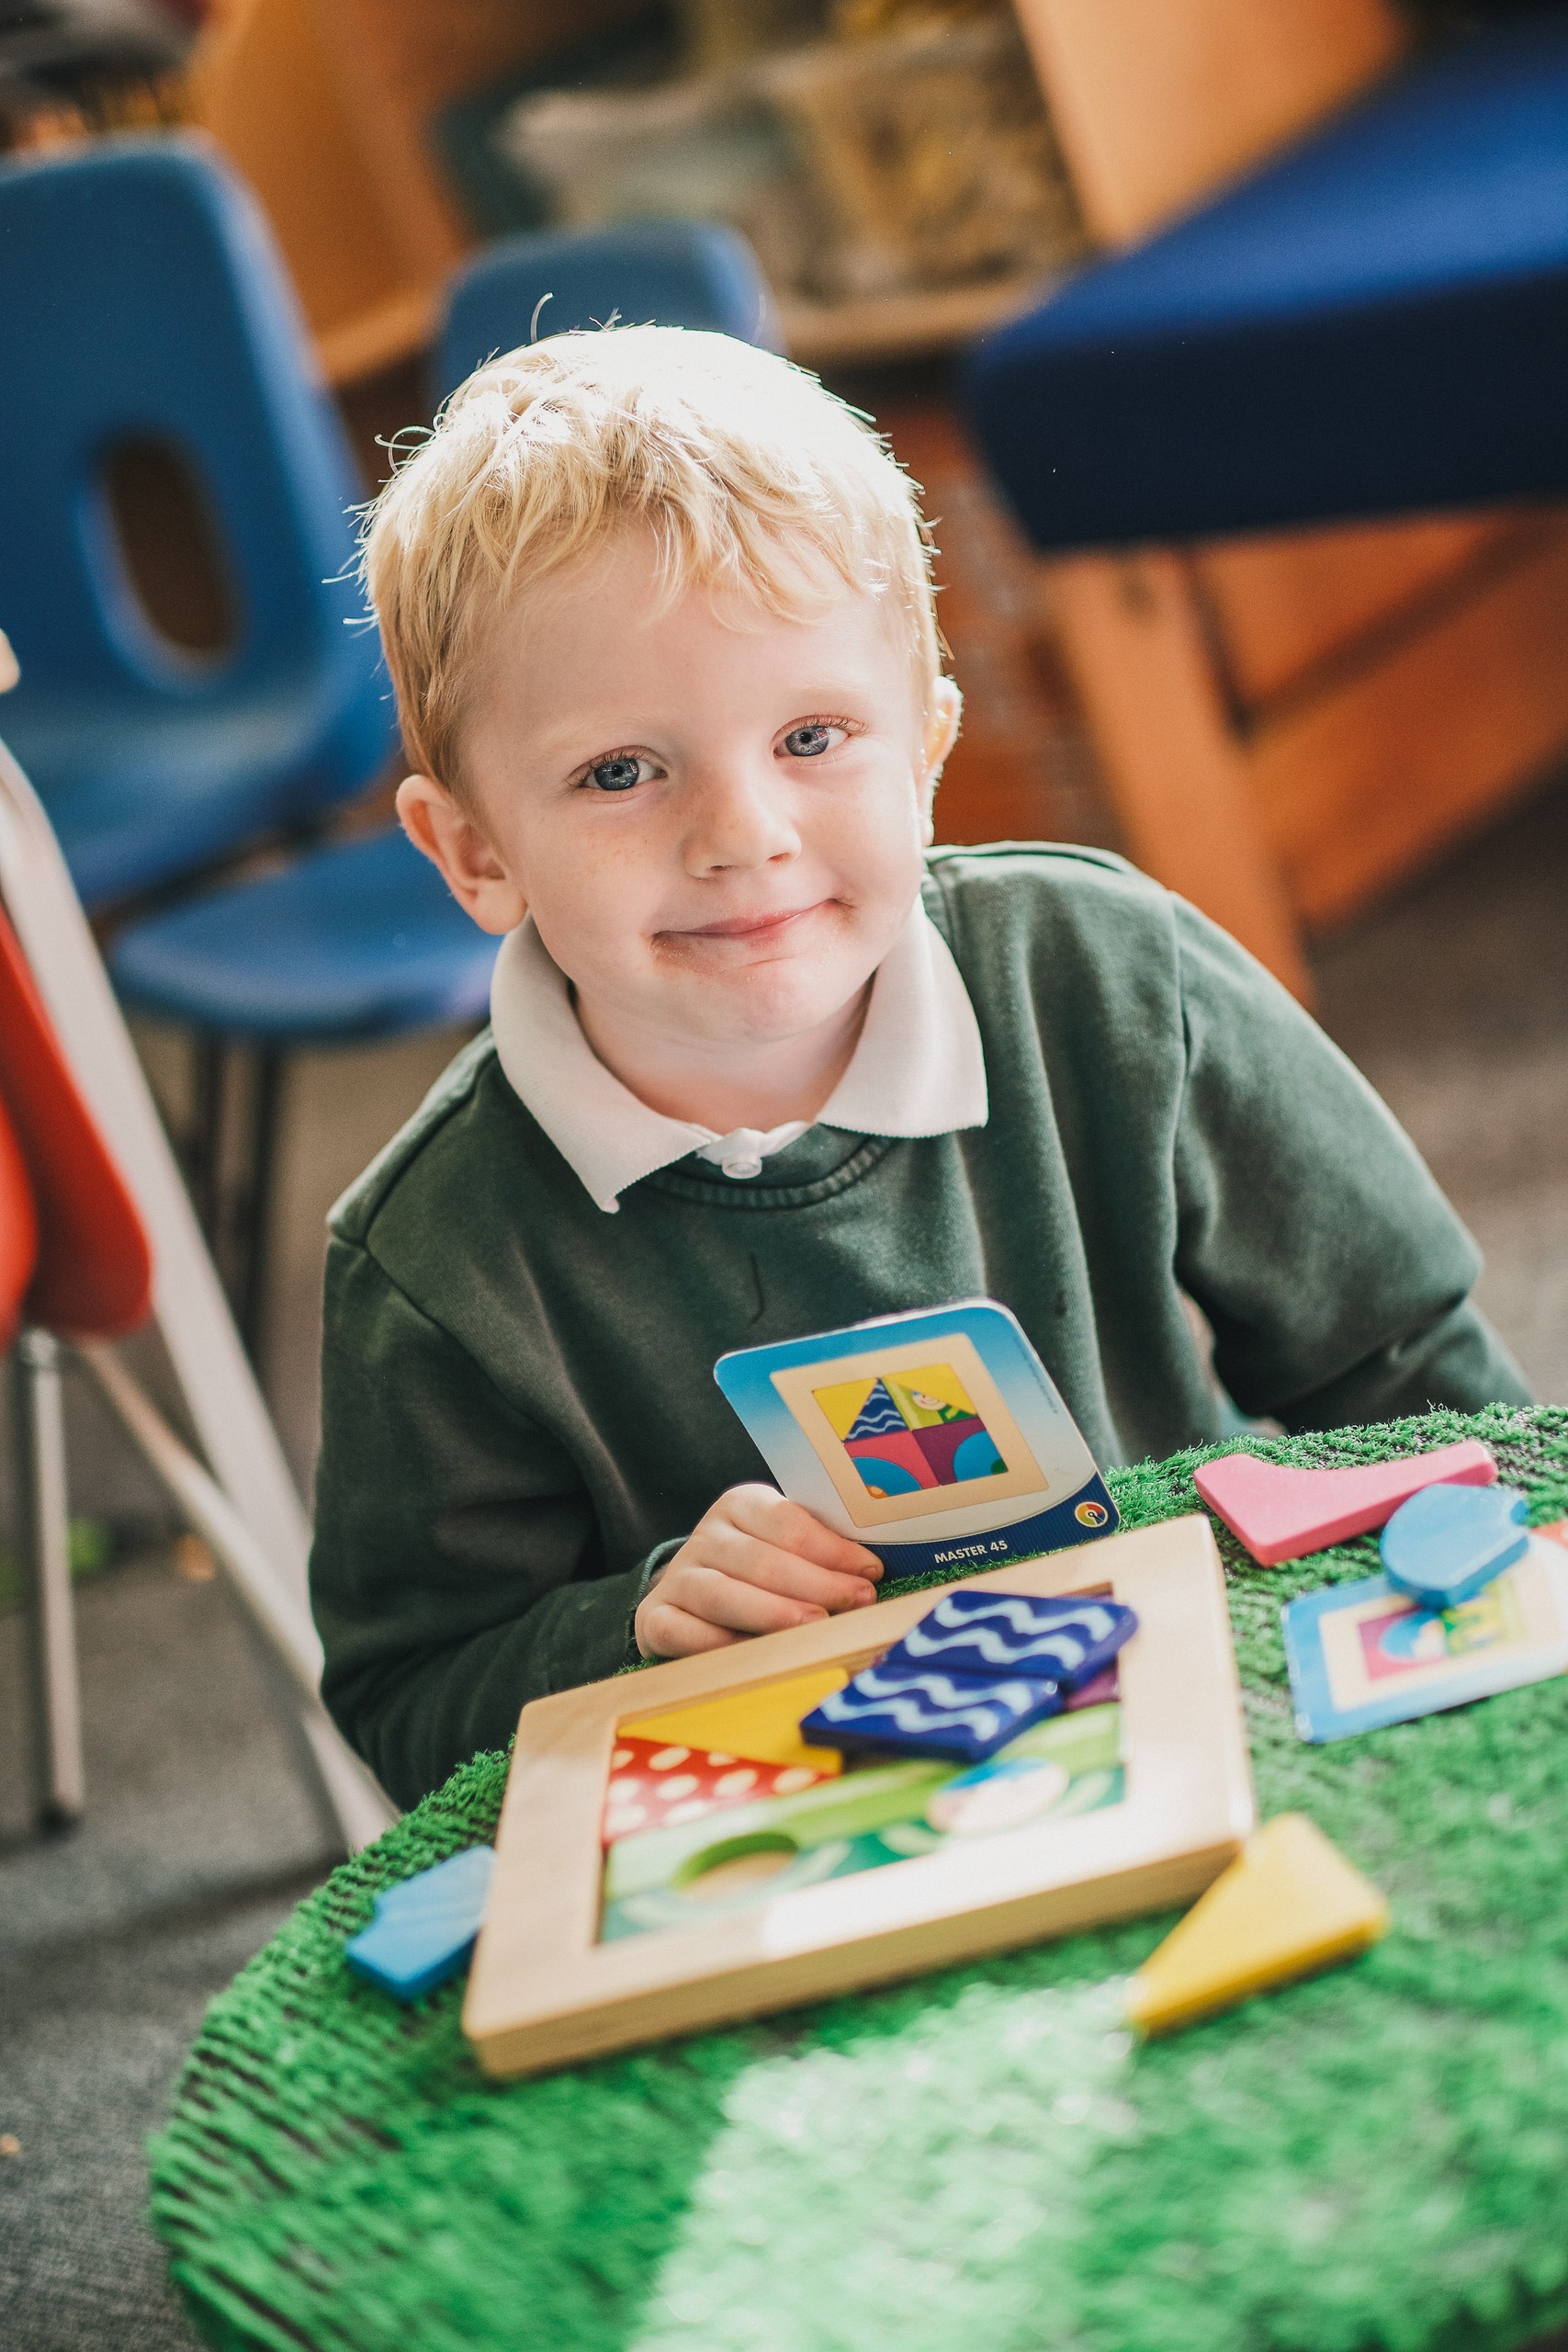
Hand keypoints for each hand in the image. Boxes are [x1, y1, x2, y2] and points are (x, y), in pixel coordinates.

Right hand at [635, 1483, 882, 1659]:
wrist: (690, 1597)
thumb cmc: (759, 1571)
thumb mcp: (787, 1548)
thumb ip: (823, 1552)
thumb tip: (876, 1572)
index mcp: (740, 1506)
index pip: (787, 1522)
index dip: (831, 1548)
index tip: (871, 1571)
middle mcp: (705, 1537)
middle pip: (760, 1559)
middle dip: (815, 1582)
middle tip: (856, 1601)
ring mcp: (677, 1578)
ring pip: (722, 1593)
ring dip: (773, 1612)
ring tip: (816, 1626)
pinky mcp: (654, 1619)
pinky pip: (683, 1631)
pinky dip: (718, 1644)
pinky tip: (756, 1654)